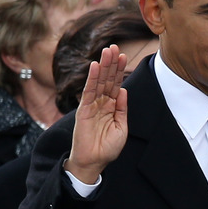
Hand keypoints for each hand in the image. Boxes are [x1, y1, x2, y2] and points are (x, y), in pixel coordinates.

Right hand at [65, 45, 127, 182]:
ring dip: (103, 66)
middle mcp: (101, 103)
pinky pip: (88, 91)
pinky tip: (95, 66)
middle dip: (111, 63)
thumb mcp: (121, 127)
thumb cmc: (107, 148)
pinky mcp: (83, 110)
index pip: (115, 84)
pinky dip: (92, 79)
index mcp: (111, 106)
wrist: (94, 162)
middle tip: (114, 46)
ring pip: (98, 82)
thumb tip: (123, 90)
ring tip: (107, 51)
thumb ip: (122, 108)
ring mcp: (92, 105)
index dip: (119, 70)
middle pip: (107, 79)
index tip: (124, 55)